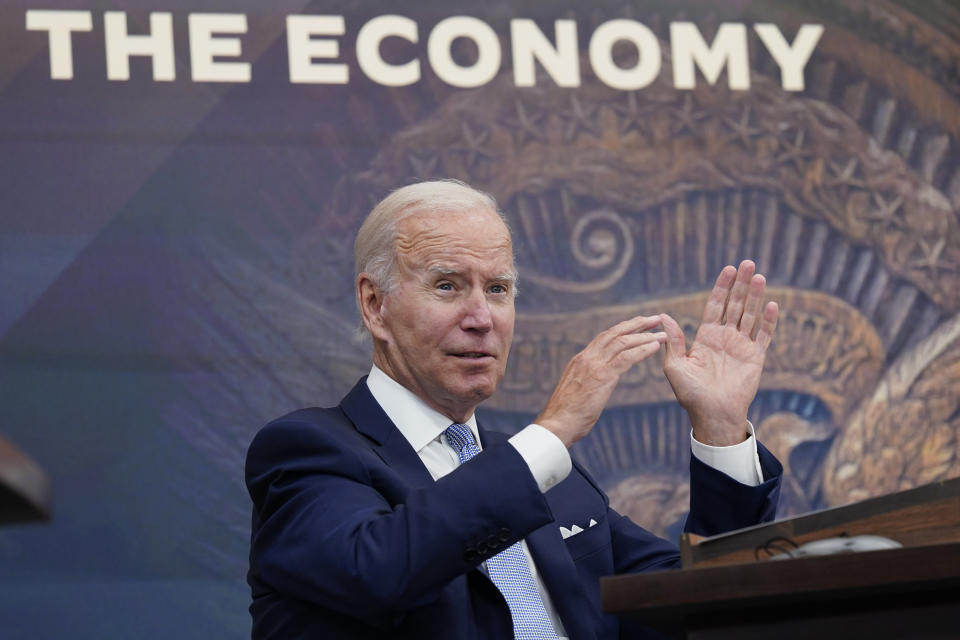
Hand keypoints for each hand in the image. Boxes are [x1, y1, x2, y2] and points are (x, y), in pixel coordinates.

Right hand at [536, 315, 665, 447]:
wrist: (557, 423)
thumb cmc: (566, 413)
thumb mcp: (576, 389)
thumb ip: (586, 380)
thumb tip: (594, 381)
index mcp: (580, 359)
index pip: (604, 337)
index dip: (623, 329)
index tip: (638, 324)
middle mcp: (587, 357)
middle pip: (615, 333)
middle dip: (637, 324)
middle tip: (654, 319)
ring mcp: (594, 365)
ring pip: (623, 342)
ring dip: (644, 336)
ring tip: (662, 334)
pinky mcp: (602, 376)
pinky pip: (626, 358)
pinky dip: (642, 350)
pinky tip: (655, 347)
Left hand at [661, 260, 778, 445]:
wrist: (712, 415)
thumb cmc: (690, 394)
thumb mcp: (675, 367)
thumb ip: (673, 341)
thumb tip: (664, 317)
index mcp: (706, 337)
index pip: (715, 305)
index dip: (721, 287)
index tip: (728, 269)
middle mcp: (725, 337)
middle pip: (735, 304)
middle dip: (741, 284)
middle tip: (748, 263)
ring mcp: (742, 346)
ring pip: (751, 315)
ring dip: (755, 296)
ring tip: (759, 276)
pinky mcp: (756, 358)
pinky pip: (764, 336)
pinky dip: (769, 321)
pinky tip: (772, 304)